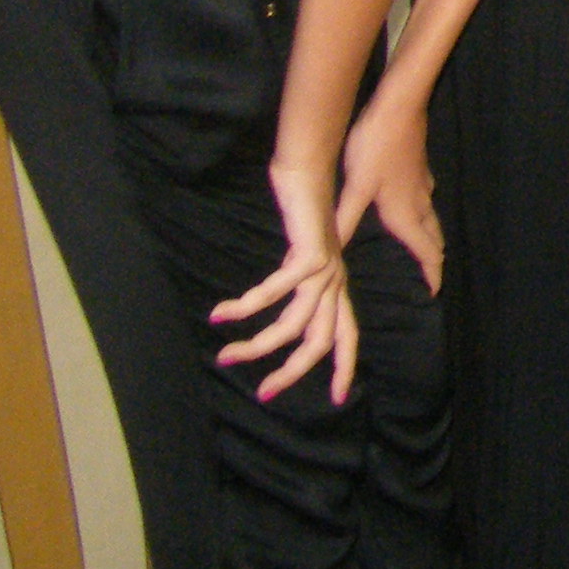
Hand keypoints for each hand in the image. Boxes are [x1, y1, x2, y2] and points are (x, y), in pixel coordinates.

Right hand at [209, 154, 359, 406]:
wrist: (307, 170)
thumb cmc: (300, 213)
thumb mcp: (302, 258)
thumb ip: (298, 287)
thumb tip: (282, 316)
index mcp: (336, 286)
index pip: (347, 335)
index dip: (345, 368)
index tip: (338, 399)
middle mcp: (336, 281)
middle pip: (322, 341)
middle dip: (293, 372)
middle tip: (262, 393)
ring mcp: (326, 268)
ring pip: (294, 325)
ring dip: (258, 345)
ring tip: (226, 354)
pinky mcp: (310, 254)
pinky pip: (273, 293)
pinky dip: (246, 307)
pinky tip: (221, 313)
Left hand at [335, 91, 441, 292]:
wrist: (400, 107)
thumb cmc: (376, 149)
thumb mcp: (355, 188)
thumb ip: (345, 221)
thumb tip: (328, 255)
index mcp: (404, 212)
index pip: (425, 251)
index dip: (431, 273)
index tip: (434, 292)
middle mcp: (419, 202)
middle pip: (434, 237)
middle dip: (433, 259)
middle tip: (432, 276)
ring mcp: (423, 184)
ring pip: (432, 219)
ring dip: (431, 238)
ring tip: (427, 248)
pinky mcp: (420, 168)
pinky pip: (427, 201)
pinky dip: (425, 215)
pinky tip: (416, 206)